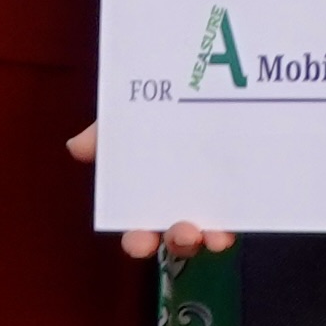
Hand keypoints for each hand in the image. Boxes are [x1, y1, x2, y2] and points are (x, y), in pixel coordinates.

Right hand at [67, 122, 234, 265]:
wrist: (216, 82)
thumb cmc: (162, 110)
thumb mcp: (131, 117)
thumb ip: (107, 132)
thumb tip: (76, 147)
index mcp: (151, 195)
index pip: (141, 229)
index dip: (139, 241)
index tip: (141, 243)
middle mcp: (185, 203)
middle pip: (179, 237)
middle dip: (180, 242)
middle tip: (186, 233)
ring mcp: (219, 199)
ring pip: (216, 232)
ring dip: (215, 239)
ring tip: (218, 236)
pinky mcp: (249, 189)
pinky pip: (249, 211)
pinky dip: (247, 216)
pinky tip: (249, 213)